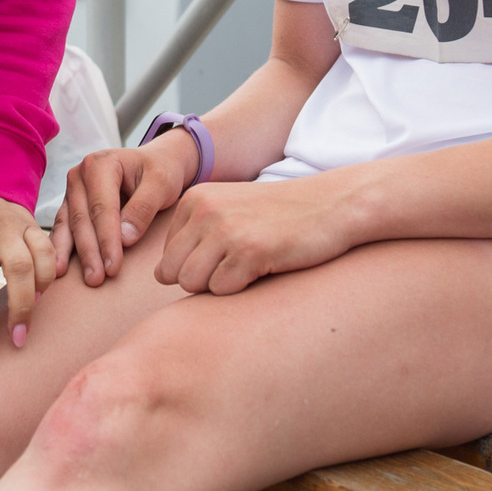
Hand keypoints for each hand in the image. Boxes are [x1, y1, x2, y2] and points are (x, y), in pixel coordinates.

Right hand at [54, 131, 200, 288]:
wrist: (157, 163)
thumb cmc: (161, 172)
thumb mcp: (162, 183)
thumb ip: (144, 207)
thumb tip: (125, 240)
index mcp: (100, 164)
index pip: (102, 207)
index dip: (107, 239)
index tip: (114, 267)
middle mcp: (79, 175)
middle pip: (82, 219)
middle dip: (90, 252)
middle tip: (97, 280)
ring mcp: (72, 191)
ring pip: (69, 226)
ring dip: (73, 255)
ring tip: (81, 279)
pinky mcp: (70, 206)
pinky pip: (63, 229)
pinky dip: (63, 250)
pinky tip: (59, 270)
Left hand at [150, 172, 357, 296]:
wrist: (331, 205)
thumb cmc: (279, 216)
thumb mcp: (228, 210)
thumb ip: (193, 235)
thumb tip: (160, 276)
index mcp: (193, 199)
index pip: (166, 257)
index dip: (196, 266)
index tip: (228, 253)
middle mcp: (204, 210)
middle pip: (172, 273)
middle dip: (202, 280)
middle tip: (236, 266)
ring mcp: (225, 230)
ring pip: (191, 283)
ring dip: (219, 285)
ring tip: (248, 266)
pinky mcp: (249, 251)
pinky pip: (221, 290)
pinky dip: (241, 288)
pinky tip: (264, 267)